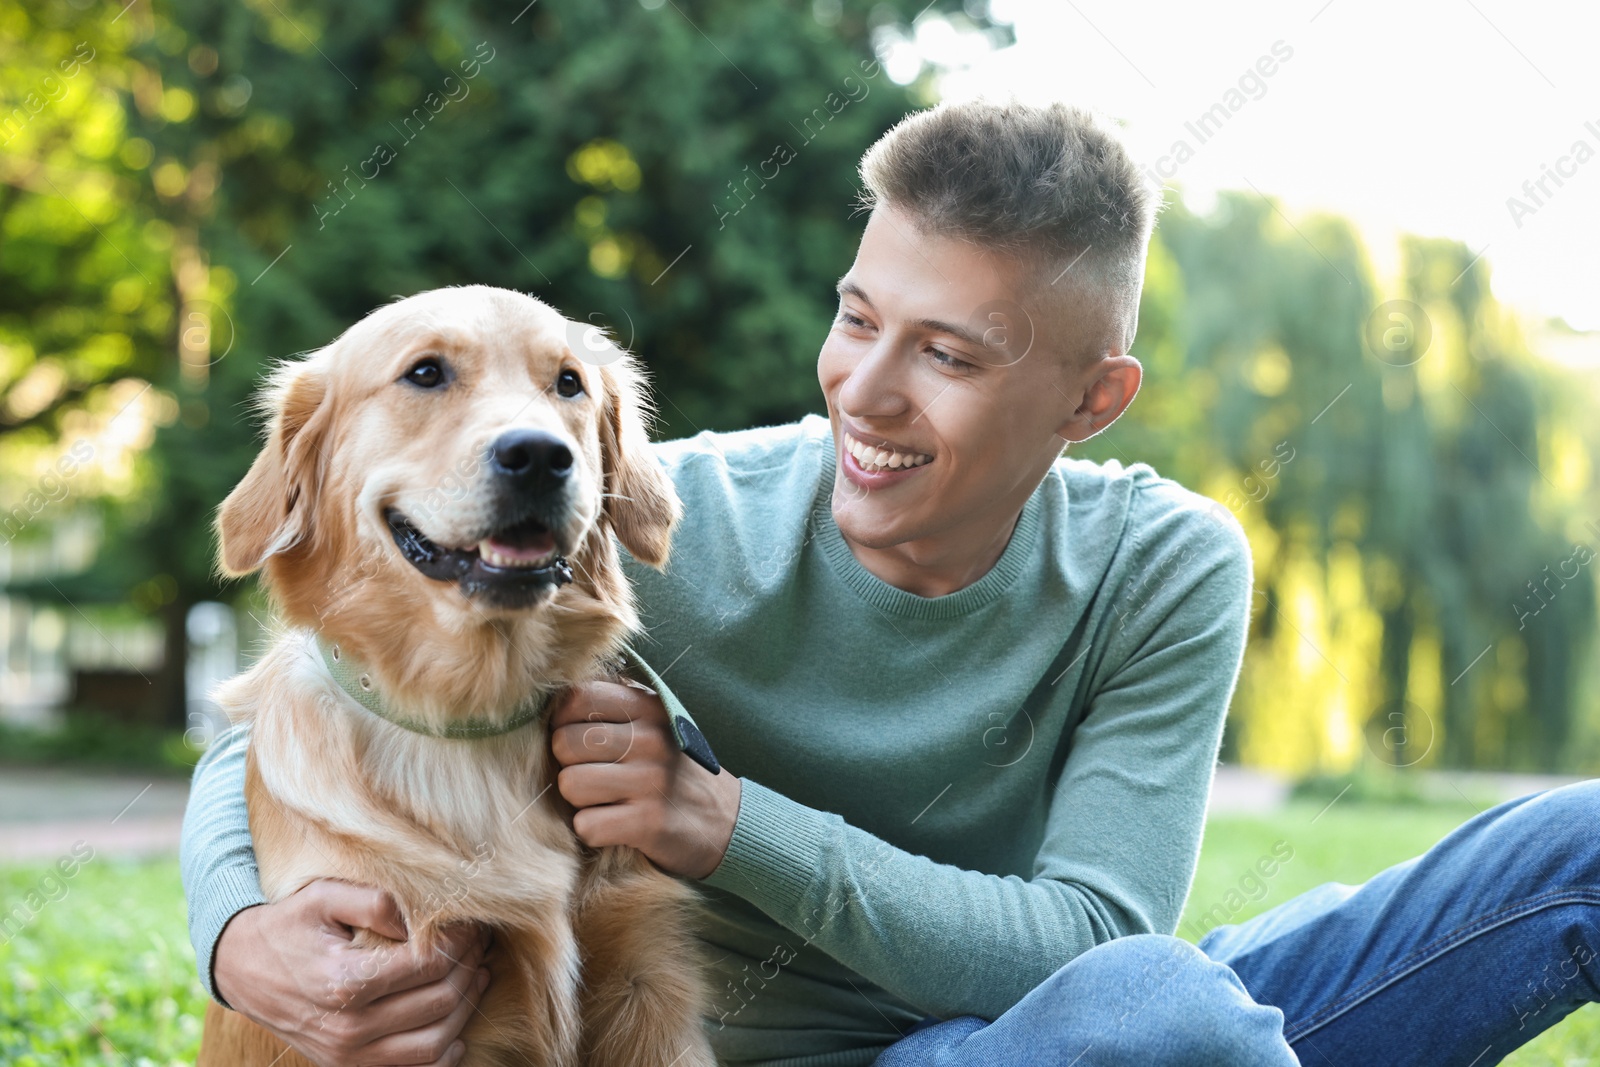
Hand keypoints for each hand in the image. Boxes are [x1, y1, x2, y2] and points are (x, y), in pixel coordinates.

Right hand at [213, 878, 490, 1066]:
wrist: (241, 968)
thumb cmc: (289, 925)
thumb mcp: (324, 896)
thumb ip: (377, 902)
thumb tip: (425, 918)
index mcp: (344, 981)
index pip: (429, 964)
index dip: (461, 942)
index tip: (473, 924)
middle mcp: (347, 1027)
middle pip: (439, 1002)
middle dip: (470, 969)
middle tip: (481, 945)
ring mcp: (347, 1054)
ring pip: (434, 1043)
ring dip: (466, 1009)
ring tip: (478, 976)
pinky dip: (443, 1054)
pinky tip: (455, 1027)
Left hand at [550, 679, 740, 878]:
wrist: (728, 820)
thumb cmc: (676, 769)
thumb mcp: (656, 724)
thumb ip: (613, 703)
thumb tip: (554, 697)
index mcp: (648, 708)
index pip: (577, 697)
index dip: (563, 721)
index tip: (578, 739)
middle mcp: (650, 739)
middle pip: (564, 743)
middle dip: (569, 765)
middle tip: (594, 776)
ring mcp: (650, 781)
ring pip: (570, 784)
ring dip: (579, 800)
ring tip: (606, 800)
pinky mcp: (649, 823)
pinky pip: (586, 825)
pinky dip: (593, 831)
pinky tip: (615, 825)